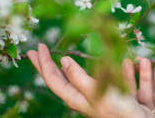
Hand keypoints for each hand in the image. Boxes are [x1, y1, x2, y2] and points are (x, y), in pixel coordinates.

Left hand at [27, 43, 154, 117]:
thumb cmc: (117, 108)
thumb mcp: (96, 92)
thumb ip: (78, 77)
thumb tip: (62, 60)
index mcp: (74, 97)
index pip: (52, 78)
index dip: (44, 62)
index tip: (39, 46)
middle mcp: (79, 97)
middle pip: (57, 79)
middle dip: (46, 65)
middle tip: (37, 50)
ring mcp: (90, 95)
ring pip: (70, 79)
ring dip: (61, 67)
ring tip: (54, 58)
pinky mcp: (101, 93)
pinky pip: (86, 79)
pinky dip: (81, 69)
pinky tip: (82, 64)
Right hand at [123, 56, 154, 117]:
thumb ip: (149, 70)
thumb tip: (136, 58)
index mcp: (140, 103)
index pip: (129, 90)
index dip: (126, 76)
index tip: (125, 61)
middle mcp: (145, 111)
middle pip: (134, 95)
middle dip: (130, 77)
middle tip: (129, 61)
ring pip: (146, 96)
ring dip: (145, 77)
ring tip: (145, 61)